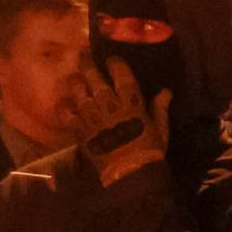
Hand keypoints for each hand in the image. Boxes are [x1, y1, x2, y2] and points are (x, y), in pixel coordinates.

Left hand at [75, 61, 168, 183]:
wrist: (130, 173)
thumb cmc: (150, 150)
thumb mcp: (160, 128)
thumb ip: (160, 108)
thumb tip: (166, 91)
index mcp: (131, 102)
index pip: (121, 74)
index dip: (115, 63)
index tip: (111, 59)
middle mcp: (110, 105)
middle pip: (94, 78)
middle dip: (88, 65)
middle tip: (84, 57)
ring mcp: (93, 117)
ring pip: (79, 91)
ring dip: (75, 82)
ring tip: (75, 76)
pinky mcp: (81, 131)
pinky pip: (67, 114)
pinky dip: (64, 107)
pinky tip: (65, 103)